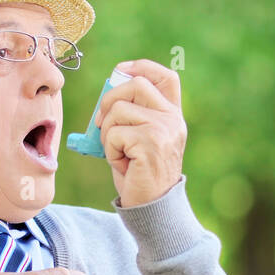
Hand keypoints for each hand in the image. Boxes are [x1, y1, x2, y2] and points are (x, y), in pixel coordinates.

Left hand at [95, 59, 186, 207]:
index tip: (121, 70)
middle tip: (101, 122)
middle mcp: (172, 120)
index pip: (166, 77)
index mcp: (173, 116)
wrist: (152, 207)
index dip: (143, 67)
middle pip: (135, 84)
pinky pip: (114, 133)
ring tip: (117, 152)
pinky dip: (110, 150)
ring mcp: (163, 130)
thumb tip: (107, 96)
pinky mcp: (150, 143)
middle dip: (109, 100)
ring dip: (107, 131)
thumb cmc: (140, 174)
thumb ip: (130, 115)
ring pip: (118, 109)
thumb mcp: (138, 139)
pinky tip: (123, 164)